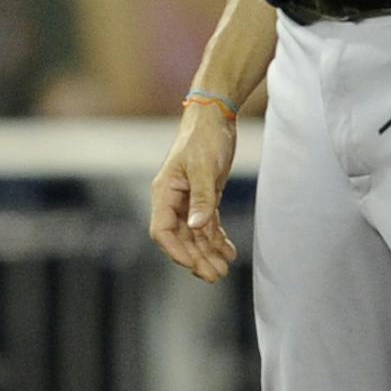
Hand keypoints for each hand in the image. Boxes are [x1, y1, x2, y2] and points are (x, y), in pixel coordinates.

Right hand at [149, 104, 238, 282]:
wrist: (216, 116)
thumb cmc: (205, 136)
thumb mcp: (204, 167)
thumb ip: (201, 198)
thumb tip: (196, 227)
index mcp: (164, 191)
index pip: (162, 230)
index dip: (176, 251)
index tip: (195, 265)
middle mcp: (173, 198)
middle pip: (179, 238)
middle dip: (196, 258)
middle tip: (217, 275)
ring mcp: (188, 198)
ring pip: (194, 235)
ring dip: (207, 252)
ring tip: (225, 268)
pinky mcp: (203, 196)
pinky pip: (206, 225)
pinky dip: (216, 239)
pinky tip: (229, 251)